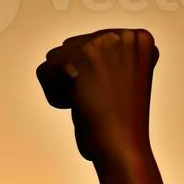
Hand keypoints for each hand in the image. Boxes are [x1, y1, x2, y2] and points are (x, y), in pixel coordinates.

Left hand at [36, 28, 157, 165]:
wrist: (124, 147)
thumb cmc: (122, 123)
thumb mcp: (123, 79)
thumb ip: (108, 57)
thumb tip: (74, 46)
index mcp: (139, 40)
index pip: (92, 43)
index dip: (92, 74)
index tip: (109, 93)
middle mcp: (124, 36)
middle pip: (72, 47)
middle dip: (76, 77)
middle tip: (98, 102)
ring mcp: (103, 43)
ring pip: (56, 57)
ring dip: (64, 85)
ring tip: (89, 104)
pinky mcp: (80, 56)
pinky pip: (44, 71)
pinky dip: (53, 95)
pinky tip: (77, 106)